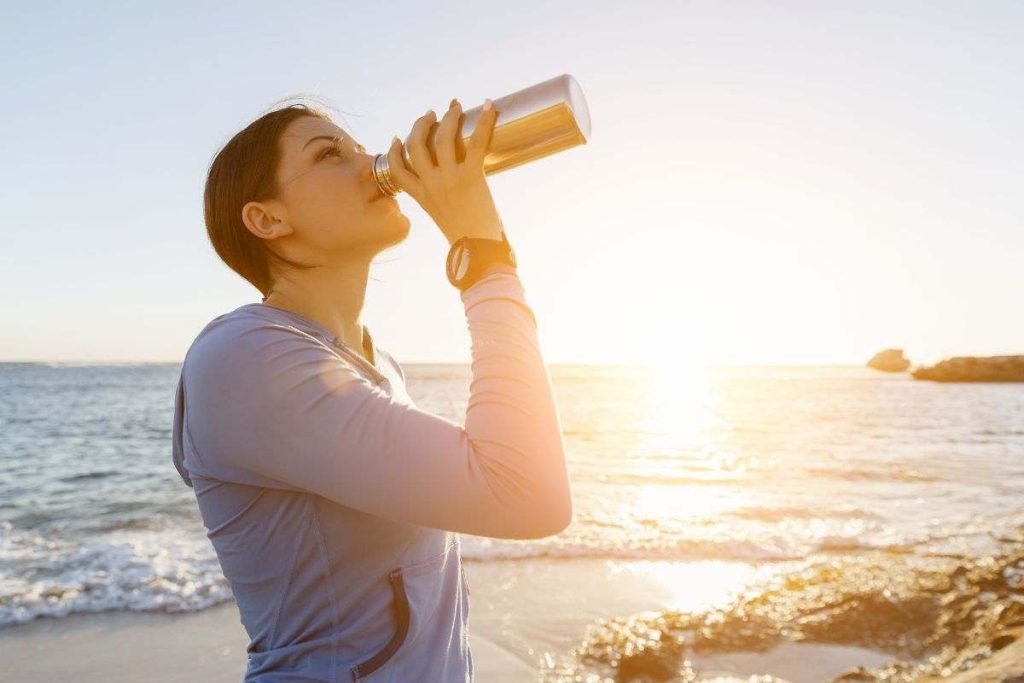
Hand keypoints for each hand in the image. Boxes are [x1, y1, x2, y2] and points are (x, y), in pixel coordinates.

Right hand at [385, 98, 503, 245]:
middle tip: (431, 114)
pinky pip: (477, 142)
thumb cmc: (467, 242)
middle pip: (416, 146)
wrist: (478, 253)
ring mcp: (449, 180)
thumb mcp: (444, 219)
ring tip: (456, 107)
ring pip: (442, 138)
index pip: (397, 170)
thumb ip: (442, 203)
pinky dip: (485, 122)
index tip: (398, 138)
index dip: (395, 151)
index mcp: (421, 197)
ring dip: (449, 118)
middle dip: (421, 125)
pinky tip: (490, 106)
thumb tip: (455, 195)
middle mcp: (431, 185)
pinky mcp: (471, 177)